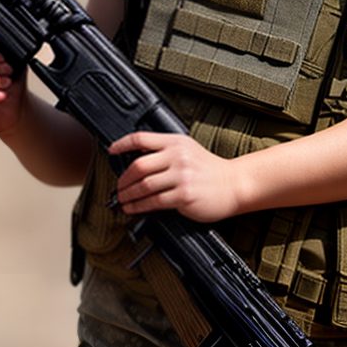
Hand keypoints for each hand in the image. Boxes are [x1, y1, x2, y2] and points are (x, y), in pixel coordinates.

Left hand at [108, 132, 243, 222]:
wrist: (234, 184)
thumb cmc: (210, 169)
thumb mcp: (188, 149)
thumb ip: (165, 151)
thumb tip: (136, 158)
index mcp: (176, 142)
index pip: (141, 138)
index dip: (122, 144)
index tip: (112, 151)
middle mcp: (178, 157)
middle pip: (138, 165)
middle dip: (123, 179)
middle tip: (118, 187)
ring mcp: (181, 176)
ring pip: (144, 186)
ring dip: (127, 195)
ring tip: (122, 199)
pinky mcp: (184, 196)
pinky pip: (154, 202)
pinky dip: (139, 206)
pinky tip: (133, 208)